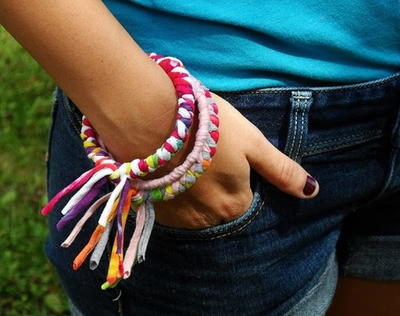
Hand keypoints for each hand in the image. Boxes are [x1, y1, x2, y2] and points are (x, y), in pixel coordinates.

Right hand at [150, 92, 318, 228]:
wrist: (150, 118)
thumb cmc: (209, 127)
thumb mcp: (252, 143)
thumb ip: (281, 170)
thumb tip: (313, 192)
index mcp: (236, 203)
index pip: (245, 199)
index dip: (237, 176)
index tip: (225, 157)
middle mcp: (209, 219)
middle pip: (220, 207)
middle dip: (215, 188)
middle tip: (203, 158)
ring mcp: (179, 217)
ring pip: (195, 209)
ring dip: (193, 193)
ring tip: (184, 163)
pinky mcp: (155, 210)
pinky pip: (172, 208)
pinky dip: (173, 194)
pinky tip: (167, 171)